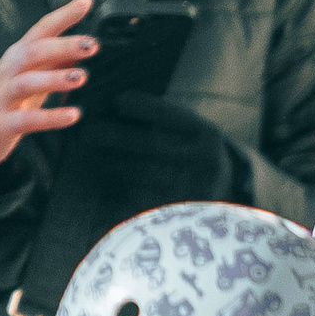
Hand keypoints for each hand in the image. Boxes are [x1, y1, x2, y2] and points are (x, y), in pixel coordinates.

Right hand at [0, 0, 94, 171]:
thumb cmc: (4, 102)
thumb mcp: (28, 77)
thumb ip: (52, 63)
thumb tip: (80, 47)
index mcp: (17, 57)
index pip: (41, 29)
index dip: (63, 15)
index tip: (86, 1)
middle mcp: (8, 72)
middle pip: (33, 52)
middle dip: (63, 45)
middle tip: (92, 45)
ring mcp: (2, 97)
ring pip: (26, 82)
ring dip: (54, 78)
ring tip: (81, 77)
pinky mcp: (2, 124)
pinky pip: (27, 119)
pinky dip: (51, 117)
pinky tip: (73, 115)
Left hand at [93, 97, 254, 209]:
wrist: (226, 203)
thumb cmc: (197, 159)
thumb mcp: (194, 136)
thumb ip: (166, 121)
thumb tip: (117, 104)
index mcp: (208, 136)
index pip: (170, 115)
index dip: (142, 107)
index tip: (117, 100)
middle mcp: (203, 162)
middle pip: (149, 145)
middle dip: (114, 137)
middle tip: (88, 133)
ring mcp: (191, 190)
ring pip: (139, 174)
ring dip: (112, 166)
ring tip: (95, 159)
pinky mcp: (177, 215)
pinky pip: (139, 202)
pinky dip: (121, 194)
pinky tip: (109, 188)